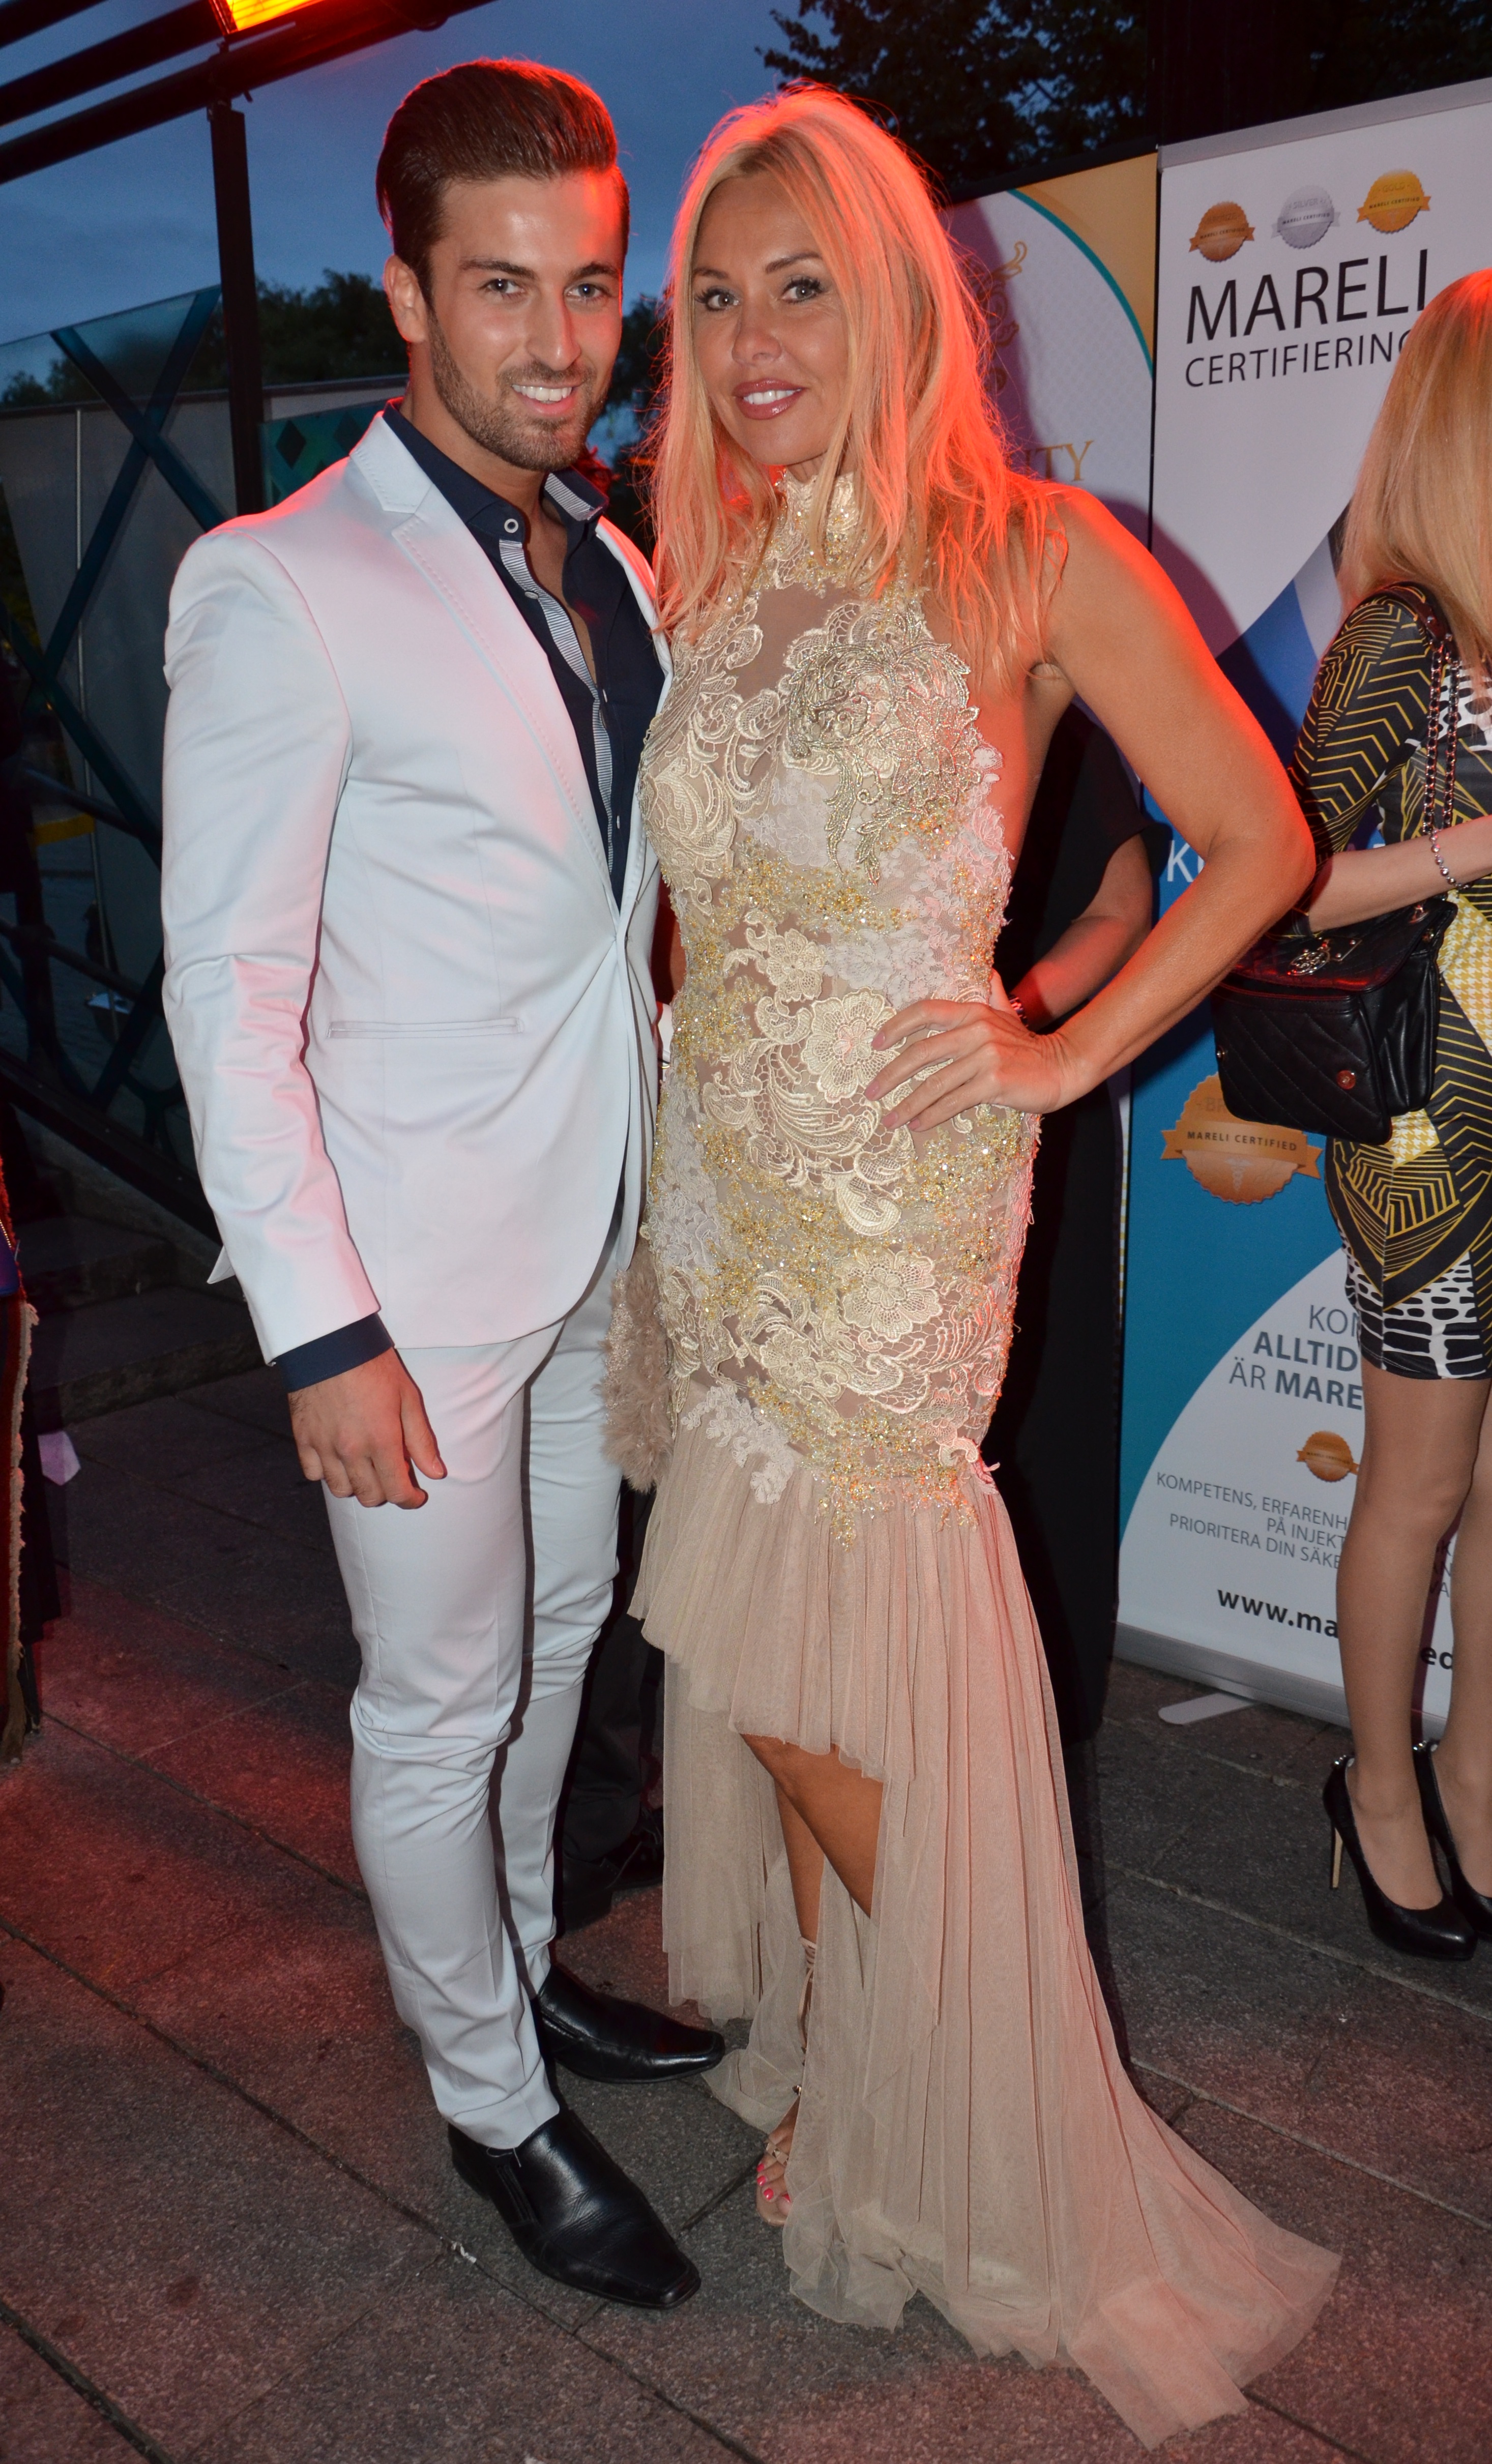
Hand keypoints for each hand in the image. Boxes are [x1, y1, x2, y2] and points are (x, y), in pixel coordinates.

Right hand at [288, 1349, 445, 1507]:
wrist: (331, 1343)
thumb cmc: (373, 1366)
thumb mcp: (408, 1398)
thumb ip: (421, 1440)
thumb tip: (436, 1473)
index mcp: (381, 1440)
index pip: (397, 1491)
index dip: (410, 1500)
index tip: (416, 1497)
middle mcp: (351, 1450)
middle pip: (369, 1496)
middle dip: (386, 1494)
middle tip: (392, 1478)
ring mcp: (324, 1446)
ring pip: (341, 1490)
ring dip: (357, 1486)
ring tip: (366, 1470)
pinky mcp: (303, 1439)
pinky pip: (313, 1474)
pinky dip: (327, 1474)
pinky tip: (338, 1461)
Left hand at [866, 986, 1082, 1127]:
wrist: (1063, 1066)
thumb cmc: (1029, 1047)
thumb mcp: (1009, 1016)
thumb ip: (995, 995)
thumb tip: (988, 972)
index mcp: (973, 1012)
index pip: (925, 1011)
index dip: (896, 1025)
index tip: (876, 1043)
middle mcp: (976, 1030)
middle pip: (920, 1052)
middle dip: (890, 1075)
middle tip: (871, 1093)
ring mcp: (984, 1056)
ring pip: (934, 1083)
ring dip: (907, 1105)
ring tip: (889, 1120)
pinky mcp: (993, 1082)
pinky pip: (953, 1101)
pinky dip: (932, 1115)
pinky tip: (917, 1125)